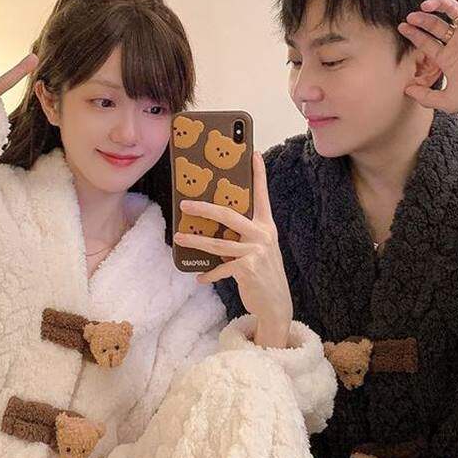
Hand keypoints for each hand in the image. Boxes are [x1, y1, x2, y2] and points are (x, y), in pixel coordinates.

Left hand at [173, 152, 293, 348]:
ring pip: (219, 243)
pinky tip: (200, 277)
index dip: (258, 174)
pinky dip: (209, 274)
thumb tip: (218, 229)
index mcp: (266, 226)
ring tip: (180, 238)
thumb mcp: (260, 249)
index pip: (262, 195)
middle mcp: (262, 235)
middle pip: (228, 215)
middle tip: (185, 204)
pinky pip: (221, 269)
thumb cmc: (264, 273)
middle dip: (204, 208)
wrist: (276, 303)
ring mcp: (255, 252)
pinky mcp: (248, 269)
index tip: (253, 154)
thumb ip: (244, 236)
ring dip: (196, 241)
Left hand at [397, 0, 457, 112]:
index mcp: (448, 59)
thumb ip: (426, 96)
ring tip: (424, 6)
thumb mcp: (447, 100)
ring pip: (450, 13)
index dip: (414, 34)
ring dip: (437, 6)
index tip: (402, 27)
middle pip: (435, 26)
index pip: (427, 43)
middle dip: (422, 21)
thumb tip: (405, 90)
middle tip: (410, 17)